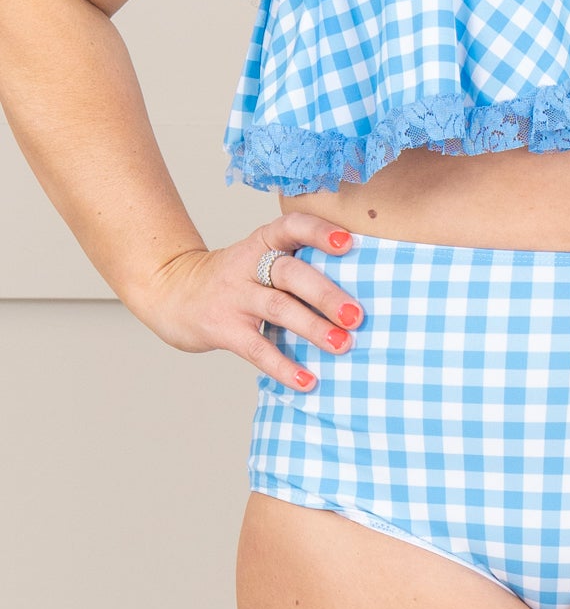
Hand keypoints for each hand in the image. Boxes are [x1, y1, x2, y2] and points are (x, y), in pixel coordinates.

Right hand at [130, 214, 363, 392]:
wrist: (171, 292)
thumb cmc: (235, 278)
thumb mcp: (259, 258)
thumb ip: (297, 265)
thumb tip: (359, 293)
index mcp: (262, 242)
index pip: (290, 227)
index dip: (318, 232)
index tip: (348, 243)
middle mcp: (248, 266)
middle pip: (290, 273)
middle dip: (326, 294)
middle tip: (357, 315)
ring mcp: (234, 297)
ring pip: (278, 309)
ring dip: (313, 328)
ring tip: (343, 345)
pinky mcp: (222, 329)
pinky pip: (257, 349)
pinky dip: (284, 367)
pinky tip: (308, 381)